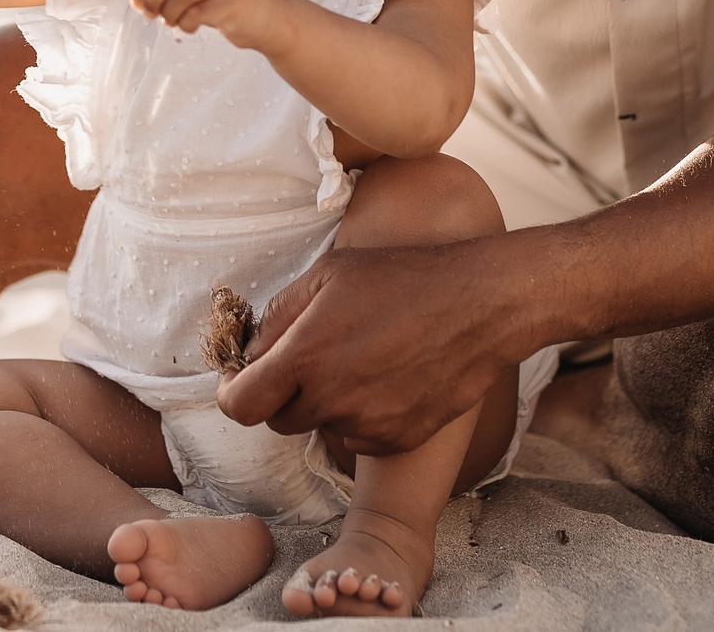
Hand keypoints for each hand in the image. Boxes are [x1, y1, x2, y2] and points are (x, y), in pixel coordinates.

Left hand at [215, 241, 516, 450]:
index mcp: (306, 357)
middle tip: (310, 357)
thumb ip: (278, 316)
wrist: (479, 304)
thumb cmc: (401, 278)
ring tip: (358, 358)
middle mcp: (333, 399)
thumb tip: (250, 352)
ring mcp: (368, 425)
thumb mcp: (326, 275)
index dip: (233, 392)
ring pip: (321, 425)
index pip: (239, 406)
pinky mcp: (399, 439)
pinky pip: (358, 438)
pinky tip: (385, 378)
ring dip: (325, 401)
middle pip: (278, 418)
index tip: (242, 377)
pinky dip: (360, 416)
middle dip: (282, 392)